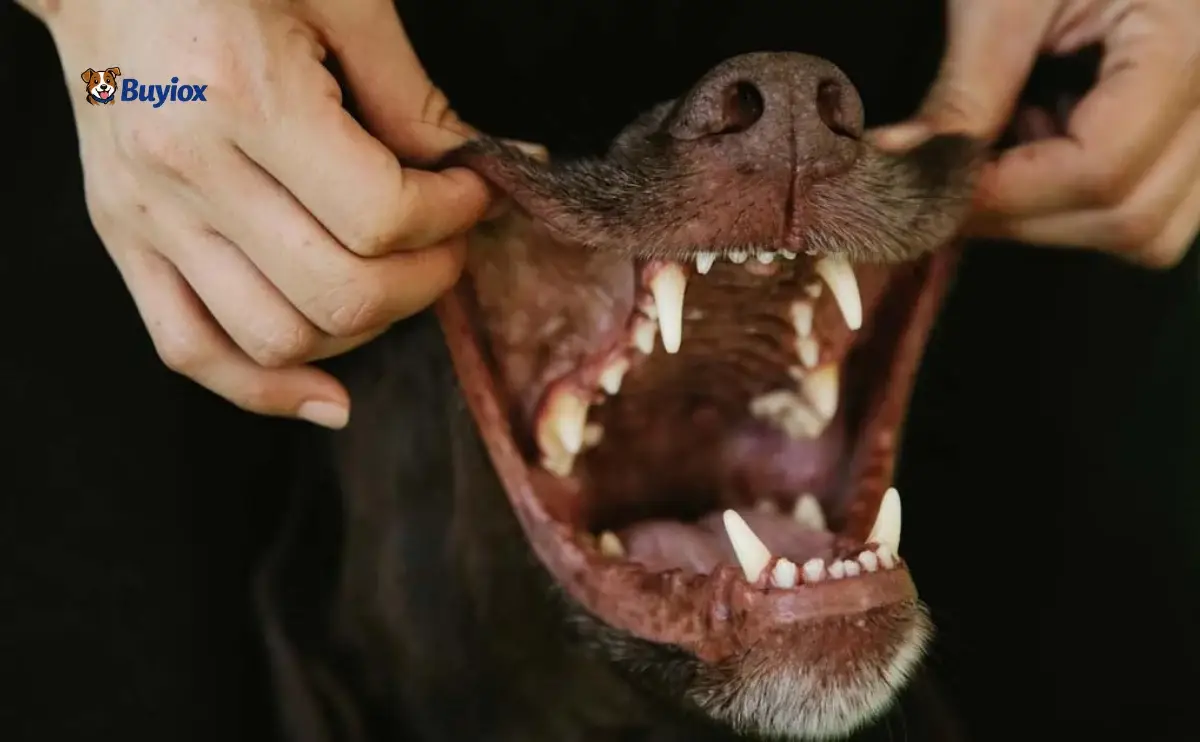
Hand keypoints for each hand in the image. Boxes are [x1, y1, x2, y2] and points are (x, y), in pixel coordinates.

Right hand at [21, 0, 491, 427]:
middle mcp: (186, 170)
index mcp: (243, 98)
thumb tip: (499, 166)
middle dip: (425, 279)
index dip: (453, 215)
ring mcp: (147, 216)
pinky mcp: (124, 240)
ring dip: (363, 329)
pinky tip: (329, 396)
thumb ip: (415, 100)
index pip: (382, 216)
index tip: (473, 190)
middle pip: (340, 293)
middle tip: (448, 240)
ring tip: (392, 280)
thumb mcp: (340, 1)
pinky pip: (192, 350)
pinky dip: (266, 390)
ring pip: (277, 339)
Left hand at [873, 0, 1199, 267]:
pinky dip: (1087, 199)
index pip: (1101, 167)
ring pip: (1154, 225)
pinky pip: (1159, 200)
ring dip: (1059, 217)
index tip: (928, 190)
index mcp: (1188, 39)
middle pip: (1134, 215)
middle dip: (1024, 216)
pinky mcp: (1196, 122)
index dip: (1004, 195)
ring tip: (1003, 156)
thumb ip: (965, 93)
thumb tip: (902, 171)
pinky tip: (1040, 143)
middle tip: (946, 188)